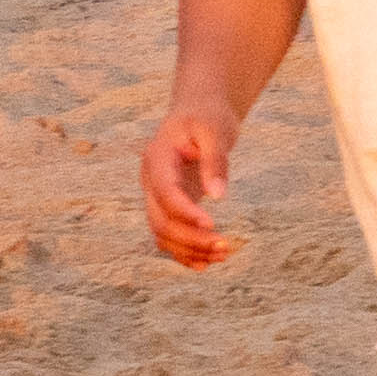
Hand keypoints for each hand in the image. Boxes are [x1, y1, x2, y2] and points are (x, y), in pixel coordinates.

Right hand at [140, 105, 239, 268]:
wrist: (198, 112)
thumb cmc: (207, 117)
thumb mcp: (215, 130)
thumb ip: (215, 161)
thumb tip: (218, 196)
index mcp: (157, 157)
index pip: (165, 192)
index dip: (184, 212)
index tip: (212, 224)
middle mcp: (151, 179)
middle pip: (160, 220)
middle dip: (191, 239)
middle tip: (226, 246)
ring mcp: (157, 195)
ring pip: (162, 234)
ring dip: (189, 250)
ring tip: (223, 255)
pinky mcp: (169, 205)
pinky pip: (168, 236)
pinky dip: (184, 252)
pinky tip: (207, 263)